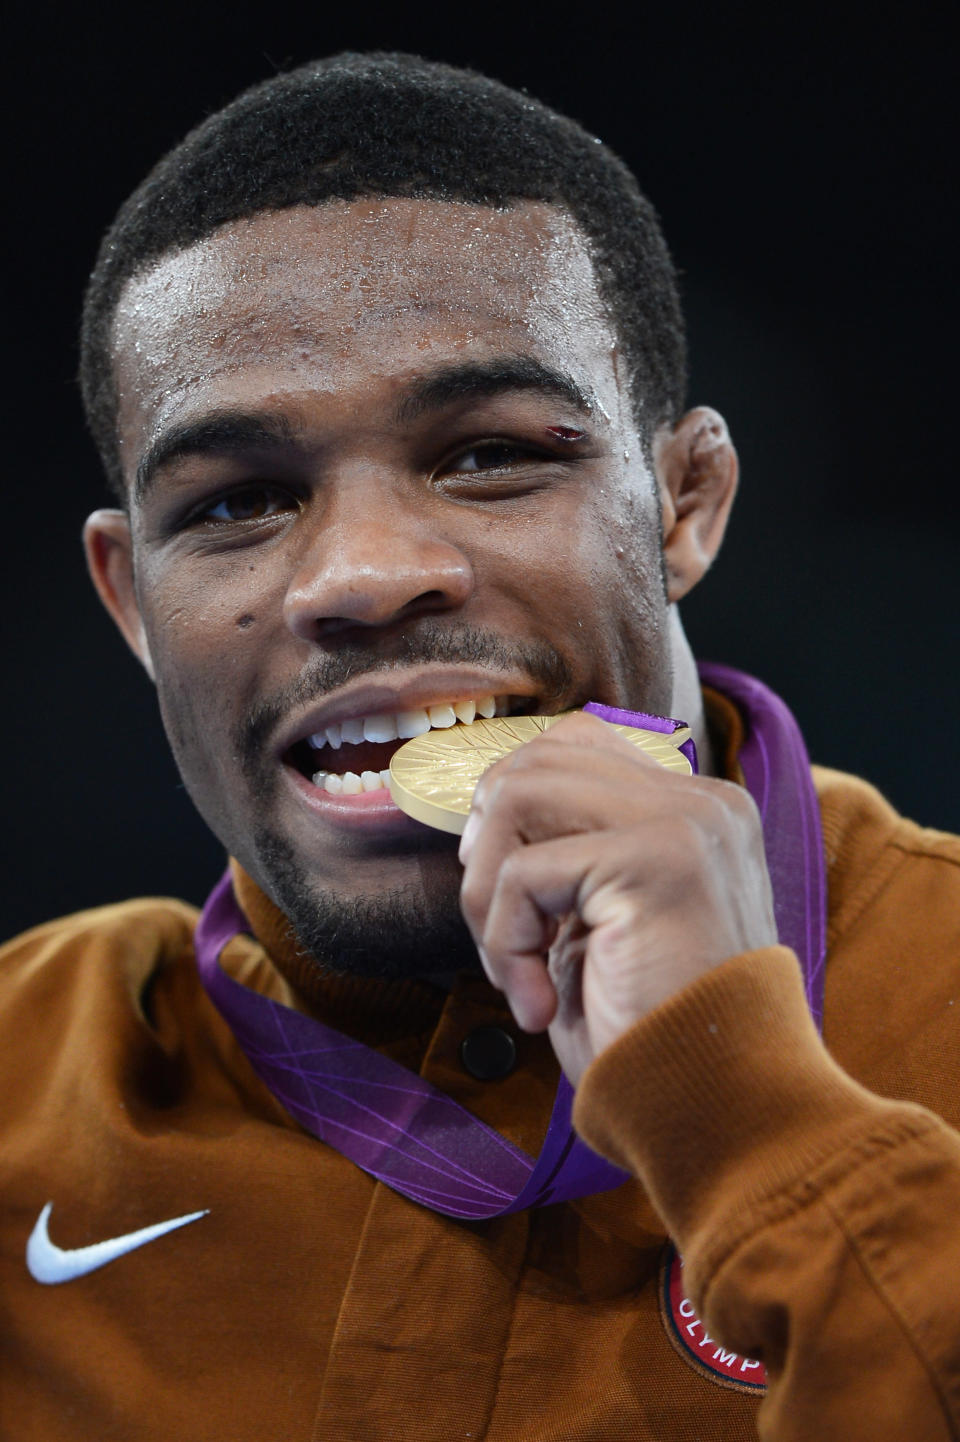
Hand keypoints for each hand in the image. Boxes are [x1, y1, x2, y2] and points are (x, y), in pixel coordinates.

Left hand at [457, 711, 776, 1085]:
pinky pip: (522, 872)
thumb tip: (483, 807)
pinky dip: (504, 943)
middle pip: (536, 758)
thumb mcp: (600, 920)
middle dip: (488, 848)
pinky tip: (539, 1003)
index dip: (511, 808)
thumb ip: (567, 850)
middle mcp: (701, 800)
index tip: (503, 891)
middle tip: (505, 935)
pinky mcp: (657, 858)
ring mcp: (687, 821)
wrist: (713, 1111)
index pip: (574, 743)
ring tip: (518, 968)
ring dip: (488, 893)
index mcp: (695, 809)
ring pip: (519, 794)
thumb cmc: (648, 1029)